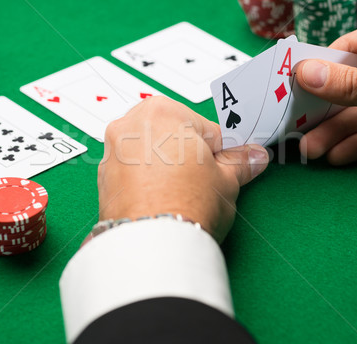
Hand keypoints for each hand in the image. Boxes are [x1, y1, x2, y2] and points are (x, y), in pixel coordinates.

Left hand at [97, 96, 268, 241]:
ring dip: (164, 167)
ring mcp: (112, 151)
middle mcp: (130, 124)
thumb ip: (239, 163)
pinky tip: (159, 201)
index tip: (219, 167)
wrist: (152, 245)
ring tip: (179, 195)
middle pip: (172, 134)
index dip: (217, 152)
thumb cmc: (187, 205)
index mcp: (163, 111)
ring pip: (150, 153)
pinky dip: (145, 182)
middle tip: (199, 182)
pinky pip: (132, 172)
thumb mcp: (226, 181)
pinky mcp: (103, 178)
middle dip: (187, 154)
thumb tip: (253, 157)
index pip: (204, 127)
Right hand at [295, 10, 356, 165]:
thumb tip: (304, 74)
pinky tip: (339, 156)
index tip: (289, 89)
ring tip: (312, 152)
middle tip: (297, 130)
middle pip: (352, 85)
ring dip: (337, 132)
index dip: (319, 70)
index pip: (350, 49)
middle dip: (326, 110)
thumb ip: (354, 84)